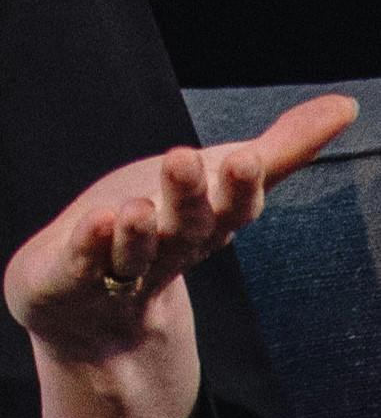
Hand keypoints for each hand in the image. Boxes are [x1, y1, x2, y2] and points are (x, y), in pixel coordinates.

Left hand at [4, 90, 357, 357]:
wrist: (93, 314)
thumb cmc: (162, 228)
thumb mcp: (218, 180)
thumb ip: (282, 148)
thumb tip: (347, 104)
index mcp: (207, 226)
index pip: (232, 208)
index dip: (241, 187)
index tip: (248, 159)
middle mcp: (169, 250)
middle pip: (184, 226)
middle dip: (187, 196)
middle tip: (183, 158)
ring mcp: (119, 270)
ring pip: (134, 252)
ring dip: (138, 231)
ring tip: (138, 206)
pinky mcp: (70, 279)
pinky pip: (82, 265)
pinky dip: (88, 246)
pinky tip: (93, 223)